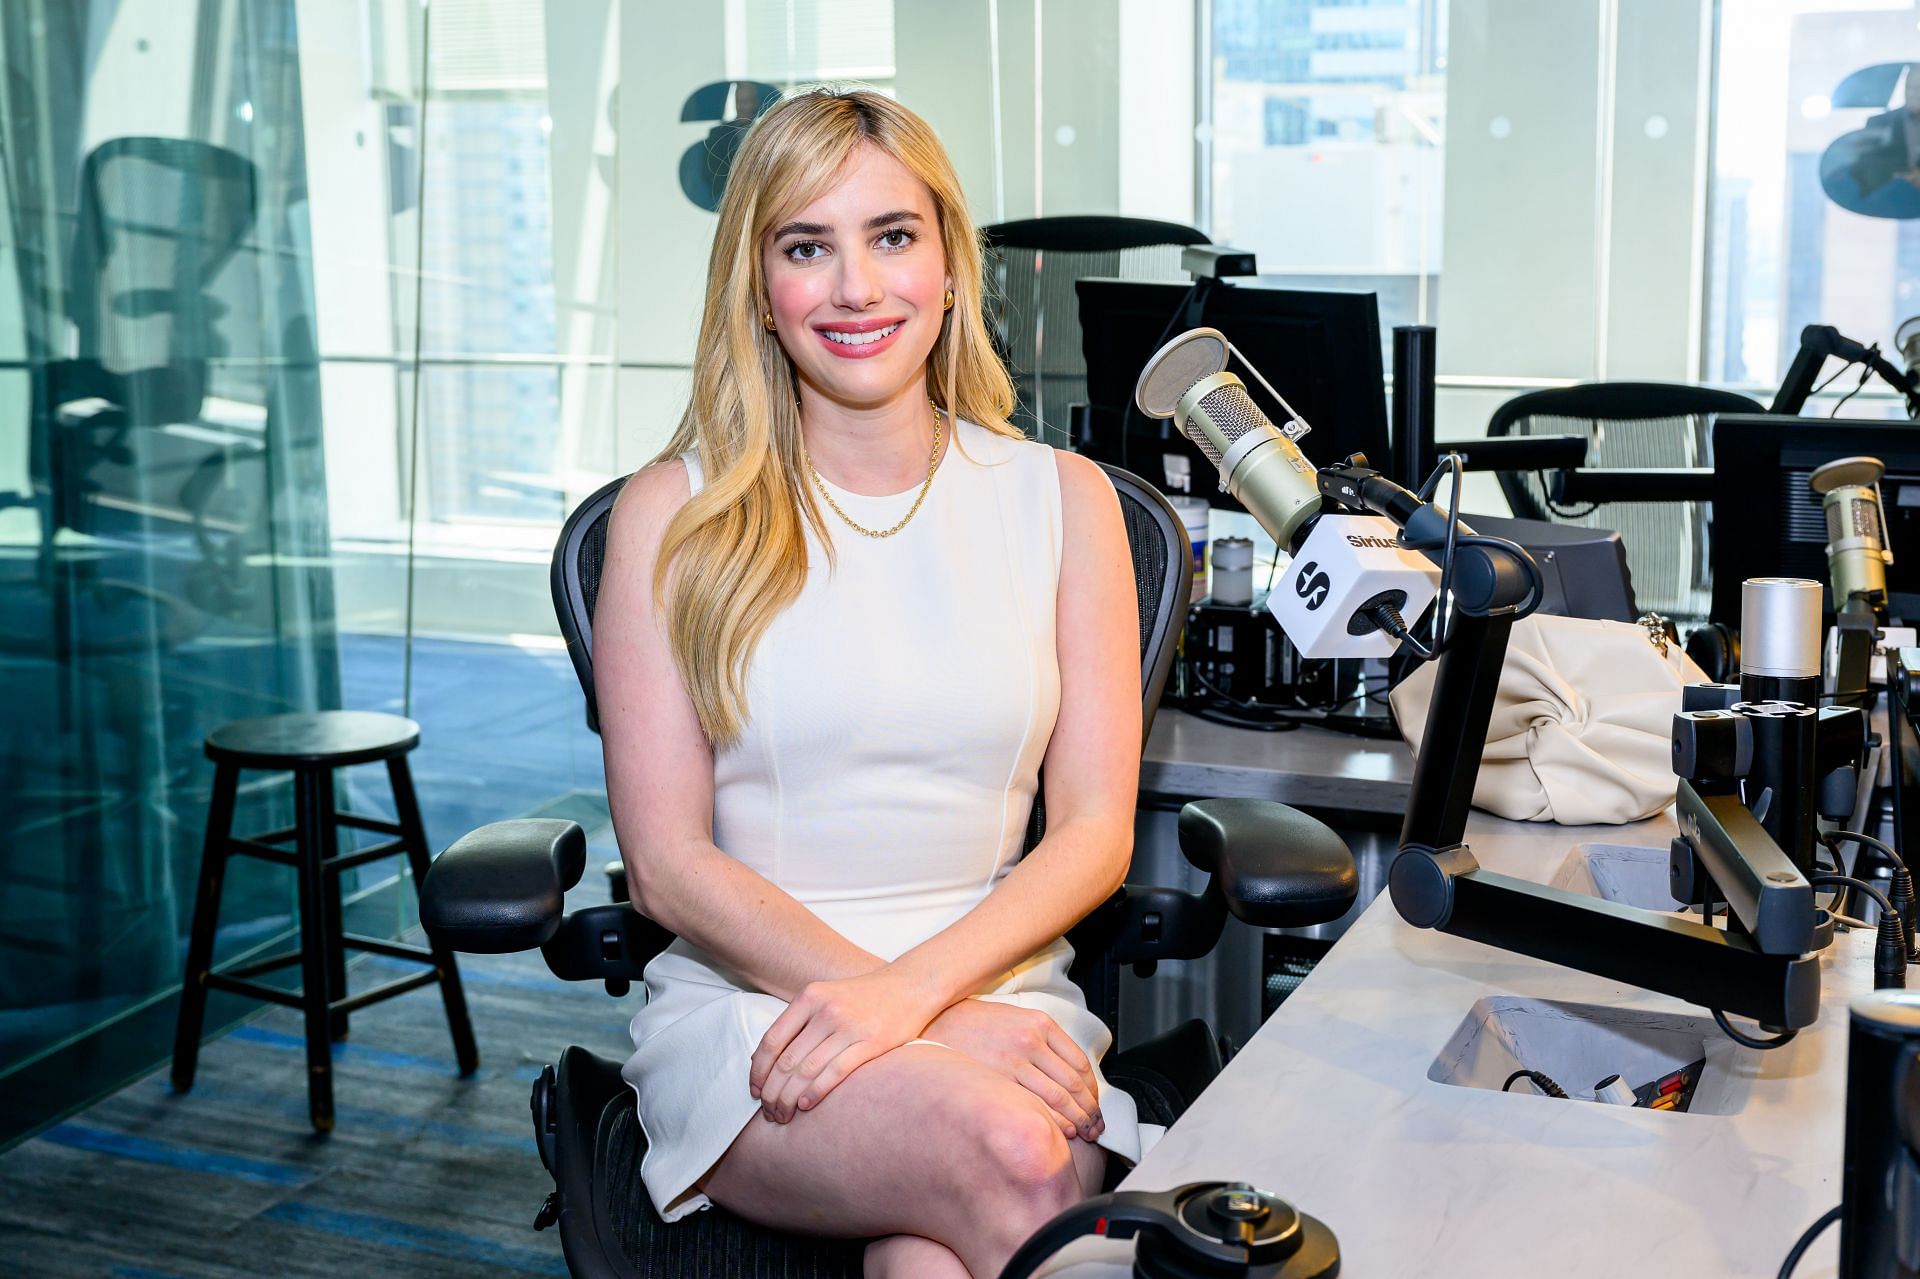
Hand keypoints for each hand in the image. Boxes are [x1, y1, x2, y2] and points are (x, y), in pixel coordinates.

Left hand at [750, 968, 938, 1122]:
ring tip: (784, 1115)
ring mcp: (849, 1026)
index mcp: (809, 997)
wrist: (910, 986)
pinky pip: (836, 1072)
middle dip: (773, 1092)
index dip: (758, 1071)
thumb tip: (763, 1059)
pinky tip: (806, 1105)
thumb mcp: (825, 996)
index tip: (755, 1092)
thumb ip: (797, 1021)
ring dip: (790, 1098)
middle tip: (769, 1112)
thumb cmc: (863, 996)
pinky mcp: (871, 1042)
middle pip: (787, 1060)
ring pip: (807, 1070)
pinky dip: (817, 1091)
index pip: (772, 1040)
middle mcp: (826, 1010)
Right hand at [923, 1000, 1103, 1142]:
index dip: (1092, 1090)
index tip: (1095, 1104)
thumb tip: (1069, 1073)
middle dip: (1090, 1110)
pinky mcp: (998, 1078)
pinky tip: (1061, 1132)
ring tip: (1084, 1134)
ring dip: (1077, 1120)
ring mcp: (1014, 1060)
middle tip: (1097, 1127)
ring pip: (1059, 1097)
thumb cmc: (975, 1024)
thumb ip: (1042, 1041)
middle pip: (1073, 1083)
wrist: (935, 1024)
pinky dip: (1053, 1122)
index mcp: (1040, 1023)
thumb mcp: (1015, 1019)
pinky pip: (1035, 1105)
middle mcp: (1031, 1040)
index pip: (1080, 1062)